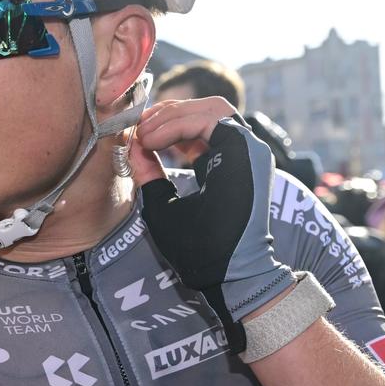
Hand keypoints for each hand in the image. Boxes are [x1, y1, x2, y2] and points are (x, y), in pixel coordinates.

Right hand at [131, 101, 294, 347]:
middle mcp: (252, 150)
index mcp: (239, 157)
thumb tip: (132, 148)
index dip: (166, 125)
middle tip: (142, 129)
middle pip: (211, 108)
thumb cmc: (203, 251)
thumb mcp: (164, 212)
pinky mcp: (245, 165)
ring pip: (215, 117)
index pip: (201, 117)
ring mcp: (252, 156)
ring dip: (180, 121)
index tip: (141, 141)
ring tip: (149, 134)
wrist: (238, 277)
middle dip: (173, 115)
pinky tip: (165, 144)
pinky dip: (191, 134)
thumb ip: (148, 174)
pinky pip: (218, 135)